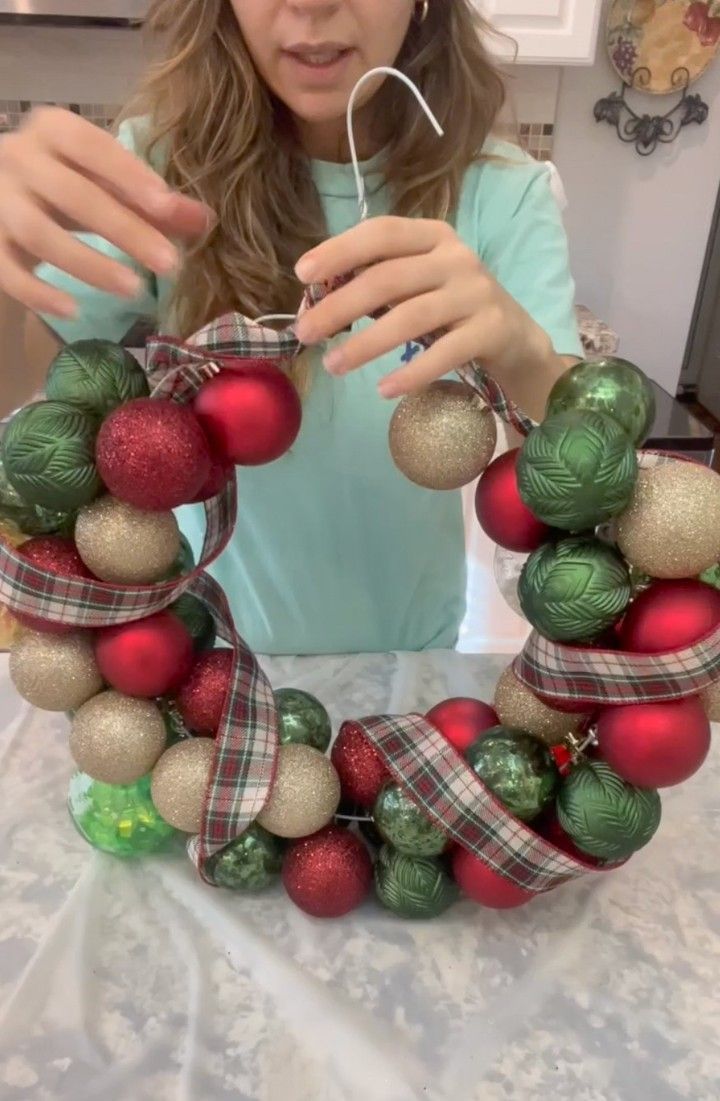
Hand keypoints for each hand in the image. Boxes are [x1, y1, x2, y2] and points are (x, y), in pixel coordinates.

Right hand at [0, 107, 211, 318]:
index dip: (129, 174)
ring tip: (133, 289)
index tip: (166, 205)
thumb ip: (154, 202)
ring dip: (89, 264)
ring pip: (39, 234)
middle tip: (170, 263)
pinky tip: (73, 310)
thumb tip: (206, 221)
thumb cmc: (66, 184)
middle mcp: (19, 158)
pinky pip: (8, 271)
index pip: (92, 146)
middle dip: (125, 230)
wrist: (1, 197)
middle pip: (73, 195)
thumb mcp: (107, 184)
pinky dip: (39, 293)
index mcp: (53, 131)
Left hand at [294, 216, 553, 398]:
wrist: (517, 340)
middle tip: (305, 333)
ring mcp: (476, 293)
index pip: (381, 233)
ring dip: (365, 344)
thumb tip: (317, 300)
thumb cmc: (453, 311)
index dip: (339, 250)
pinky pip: (444, 354)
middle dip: (339, 306)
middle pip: (388, 278)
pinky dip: (410, 374)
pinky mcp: (491, 331)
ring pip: (411, 317)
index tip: (302, 274)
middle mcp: (457, 258)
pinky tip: (383, 390)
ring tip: (333, 365)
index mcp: (433, 236)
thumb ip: (377, 284)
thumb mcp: (418, 287)